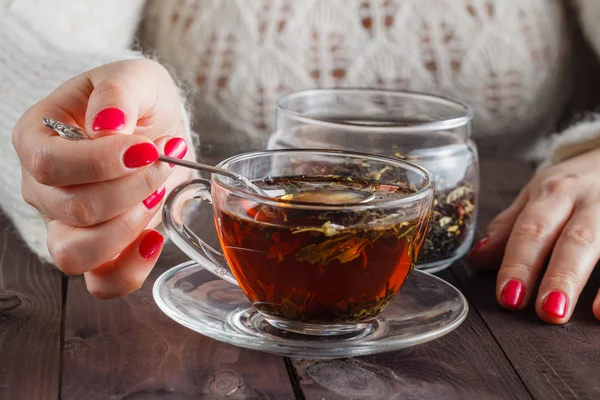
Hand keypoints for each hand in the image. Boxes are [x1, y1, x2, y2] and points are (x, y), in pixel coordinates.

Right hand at [12, 59, 191, 298]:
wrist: (157, 128)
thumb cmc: (138, 101)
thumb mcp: (134, 77)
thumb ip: (118, 92)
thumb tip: (106, 127)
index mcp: (38, 139)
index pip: (49, 164)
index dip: (101, 162)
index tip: (146, 147)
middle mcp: (43, 188)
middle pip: (69, 209)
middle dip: (129, 189)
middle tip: (162, 163)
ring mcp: (67, 224)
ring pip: (75, 255)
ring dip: (127, 228)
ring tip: (156, 194)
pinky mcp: (101, 251)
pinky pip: (103, 283)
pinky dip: (132, 269)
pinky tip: (156, 237)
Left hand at [470, 148, 599, 323]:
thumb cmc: (574, 184)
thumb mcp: (538, 195)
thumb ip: (510, 227)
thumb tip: (477, 259)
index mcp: (554, 192)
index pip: (532, 230)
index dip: (519, 264)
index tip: (508, 297)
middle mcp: (589, 200)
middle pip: (575, 239)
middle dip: (560, 275)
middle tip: (546, 312)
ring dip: (594, 281)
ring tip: (587, 314)